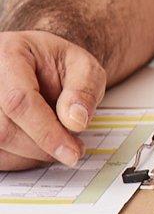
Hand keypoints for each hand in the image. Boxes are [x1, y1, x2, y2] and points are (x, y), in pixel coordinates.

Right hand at [0, 30, 105, 169]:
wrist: (37, 66)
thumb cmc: (57, 65)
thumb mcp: (83, 65)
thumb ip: (84, 88)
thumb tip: (76, 122)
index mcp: (9, 56)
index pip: (20, 101)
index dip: (47, 132)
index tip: (73, 152)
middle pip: (6, 130)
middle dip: (45, 145)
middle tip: (73, 143)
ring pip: (0, 147)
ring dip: (35, 153)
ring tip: (56, 133)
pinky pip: (0, 156)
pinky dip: (23, 158)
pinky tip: (39, 142)